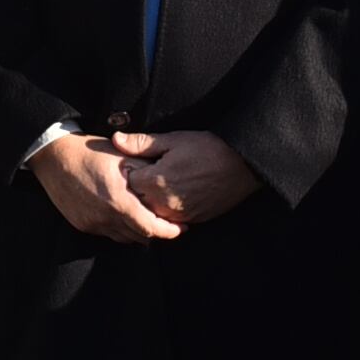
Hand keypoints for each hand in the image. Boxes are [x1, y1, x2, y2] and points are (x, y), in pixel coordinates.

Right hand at [32, 131, 180, 242]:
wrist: (53, 157)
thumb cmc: (89, 152)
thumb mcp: (122, 156)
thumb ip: (146, 171)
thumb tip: (167, 181)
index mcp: (118, 201)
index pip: (150, 228)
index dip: (169, 231)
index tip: (181, 228)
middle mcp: (104, 217)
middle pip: (139, 237)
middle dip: (157, 233)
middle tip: (170, 224)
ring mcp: (92, 223)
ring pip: (124, 238)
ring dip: (138, 233)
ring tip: (149, 221)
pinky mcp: (82, 224)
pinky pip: (108, 233)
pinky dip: (121, 229)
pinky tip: (127, 218)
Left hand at [114, 129, 260, 228]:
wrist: (243, 166)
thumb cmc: (208, 149)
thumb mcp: (173, 140)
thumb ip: (141, 144)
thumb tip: (116, 140)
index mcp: (155, 183)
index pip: (127, 182)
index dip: (131, 170)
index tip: (138, 162)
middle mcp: (163, 204)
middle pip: (138, 200)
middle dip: (139, 188)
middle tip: (152, 171)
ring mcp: (178, 215)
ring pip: (154, 211)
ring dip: (153, 200)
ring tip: (166, 181)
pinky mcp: (192, 220)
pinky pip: (171, 218)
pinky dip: (169, 208)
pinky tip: (178, 192)